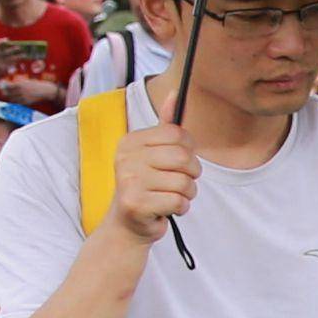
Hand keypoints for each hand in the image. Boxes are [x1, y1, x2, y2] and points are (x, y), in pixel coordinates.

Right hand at [102, 112, 202, 245]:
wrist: (127, 225)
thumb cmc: (146, 187)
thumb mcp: (153, 154)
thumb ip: (166, 127)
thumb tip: (176, 92)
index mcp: (131, 141)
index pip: (178, 135)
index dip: (189, 150)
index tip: (181, 163)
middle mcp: (126, 157)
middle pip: (184, 157)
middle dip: (191, 174)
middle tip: (179, 183)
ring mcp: (128, 180)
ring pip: (184, 182)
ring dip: (187, 194)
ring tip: (170, 197)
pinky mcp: (135, 203)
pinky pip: (178, 201)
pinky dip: (180, 208)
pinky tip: (166, 209)